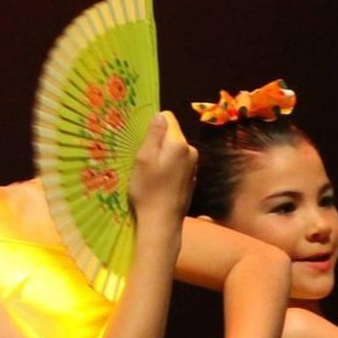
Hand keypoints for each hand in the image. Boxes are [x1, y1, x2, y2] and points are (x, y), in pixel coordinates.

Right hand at [129, 111, 197, 228]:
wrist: (162, 223)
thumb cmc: (149, 190)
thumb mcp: (144, 158)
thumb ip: (154, 134)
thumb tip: (161, 115)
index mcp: (179, 143)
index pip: (167, 117)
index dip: (153, 127)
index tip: (144, 143)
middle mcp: (191, 152)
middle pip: (171, 135)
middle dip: (158, 143)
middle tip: (145, 162)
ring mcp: (193, 167)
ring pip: (174, 150)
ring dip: (162, 157)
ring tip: (152, 174)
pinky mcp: (191, 179)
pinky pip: (177, 165)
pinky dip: (168, 169)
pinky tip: (160, 183)